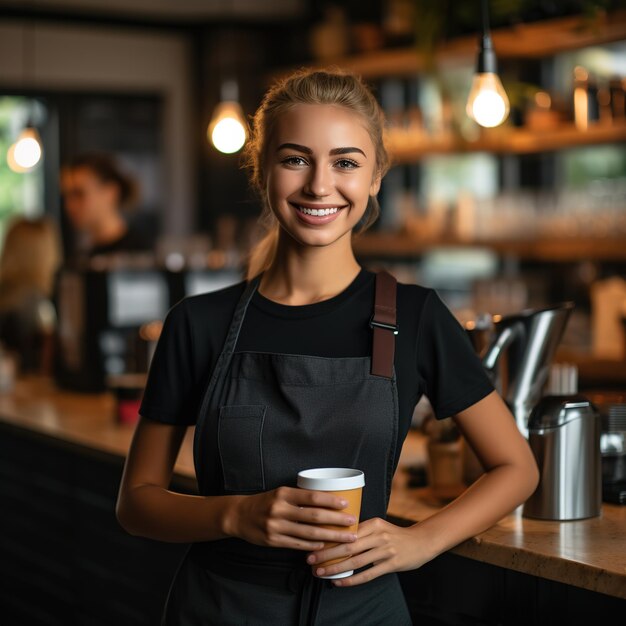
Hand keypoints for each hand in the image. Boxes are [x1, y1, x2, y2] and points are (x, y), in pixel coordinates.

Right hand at [225, 486, 357, 550]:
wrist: (240, 515)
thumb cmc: (266, 502)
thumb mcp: (280, 493)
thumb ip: (299, 497)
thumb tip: (327, 500)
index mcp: (283, 494)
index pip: (311, 497)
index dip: (330, 501)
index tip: (346, 504)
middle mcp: (280, 510)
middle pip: (314, 517)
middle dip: (336, 521)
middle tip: (352, 523)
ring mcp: (276, 527)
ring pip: (309, 534)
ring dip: (330, 537)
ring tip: (345, 538)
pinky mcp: (273, 541)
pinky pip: (298, 545)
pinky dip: (313, 546)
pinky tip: (325, 546)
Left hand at [305, 517, 433, 585]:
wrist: (422, 542)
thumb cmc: (396, 535)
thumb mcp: (379, 526)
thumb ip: (362, 530)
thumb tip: (336, 536)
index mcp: (373, 523)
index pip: (346, 531)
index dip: (329, 538)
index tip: (313, 542)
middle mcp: (378, 535)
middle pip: (347, 545)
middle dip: (326, 553)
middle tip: (310, 559)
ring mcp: (385, 550)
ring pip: (355, 561)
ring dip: (335, 568)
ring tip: (320, 572)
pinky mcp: (391, 564)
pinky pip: (368, 574)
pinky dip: (351, 579)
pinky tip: (339, 582)